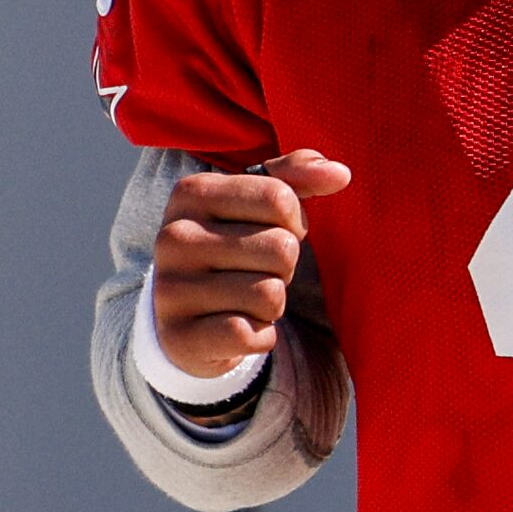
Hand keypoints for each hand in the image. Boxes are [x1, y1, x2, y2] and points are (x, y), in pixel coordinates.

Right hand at [151, 151, 350, 376]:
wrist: (181, 318)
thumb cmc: (232, 247)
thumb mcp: (255, 202)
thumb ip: (297, 176)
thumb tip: (341, 173)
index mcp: (191, 193)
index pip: (280, 198)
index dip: (294, 221)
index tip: (271, 232)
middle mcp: (173, 237)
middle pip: (281, 248)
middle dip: (284, 266)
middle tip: (256, 271)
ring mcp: (171, 288)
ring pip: (270, 295)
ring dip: (272, 303)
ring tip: (244, 299)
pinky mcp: (180, 337)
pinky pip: (252, 335)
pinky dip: (260, 335)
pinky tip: (237, 327)